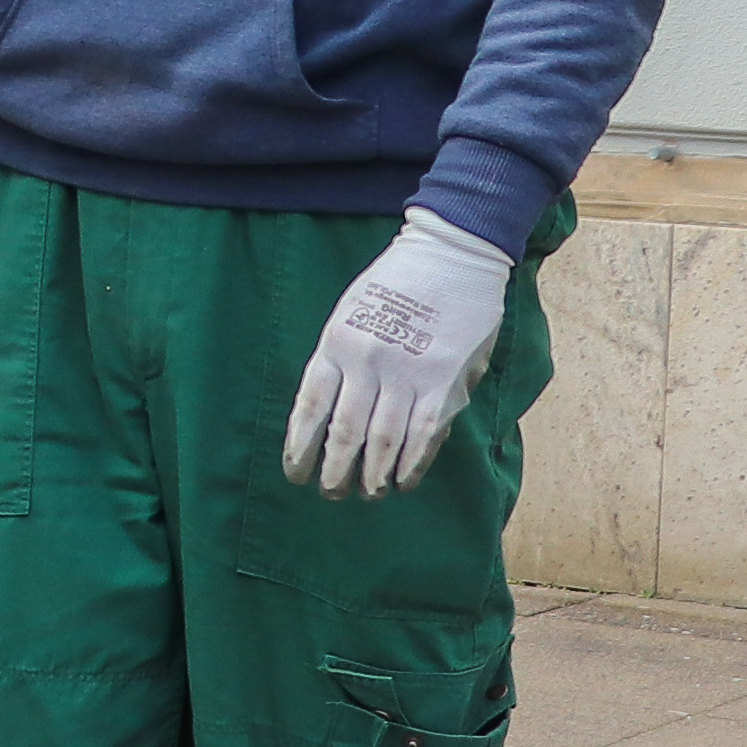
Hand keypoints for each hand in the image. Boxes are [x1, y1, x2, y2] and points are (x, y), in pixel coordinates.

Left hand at [281, 212, 514, 498]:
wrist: (452, 252)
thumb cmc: (396, 283)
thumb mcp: (350, 312)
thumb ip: (342, 360)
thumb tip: (333, 413)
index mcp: (336, 343)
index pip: (309, 408)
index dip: (300, 447)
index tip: (294, 474)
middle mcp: (366, 361)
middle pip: (344, 431)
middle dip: (334, 469)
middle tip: (330, 493)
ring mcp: (407, 371)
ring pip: (383, 439)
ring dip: (374, 475)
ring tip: (368, 494)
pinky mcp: (444, 379)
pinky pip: (424, 433)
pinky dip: (412, 463)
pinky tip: (403, 482)